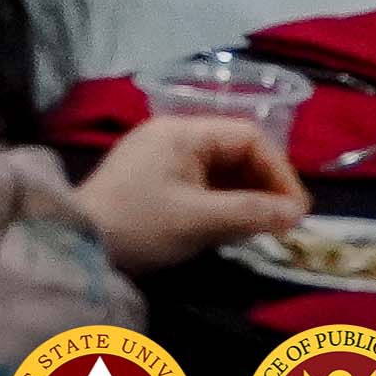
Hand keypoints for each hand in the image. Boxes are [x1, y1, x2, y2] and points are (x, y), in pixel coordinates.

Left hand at [78, 113, 309, 272]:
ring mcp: (164, 158)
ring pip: (224, 171)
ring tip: (264, 228)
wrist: (79, 242)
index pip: (248, 137)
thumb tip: (296, 214)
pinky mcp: (159, 181)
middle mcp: (173, 137)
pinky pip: (206, 184)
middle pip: (237, 152)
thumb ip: (252, 212)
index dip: (279, 171)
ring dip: (248, 197)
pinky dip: (227, 204)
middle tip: (284, 223)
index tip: (295, 209)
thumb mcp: (201, 219)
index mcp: (181, 132)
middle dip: (265, 186)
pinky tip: (237, 228)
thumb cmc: (141, 224)